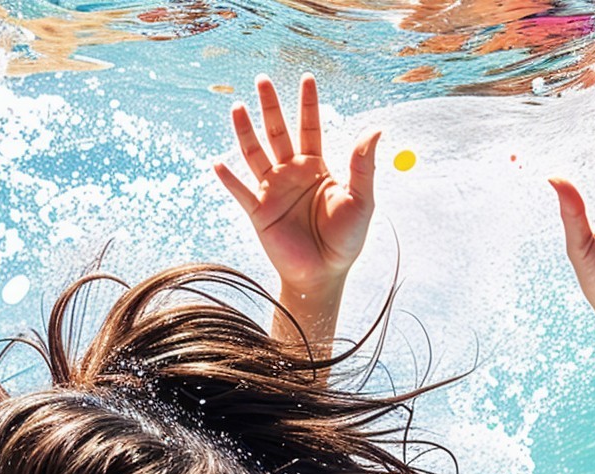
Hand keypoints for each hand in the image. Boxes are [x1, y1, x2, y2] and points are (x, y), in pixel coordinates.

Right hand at [214, 75, 377, 298]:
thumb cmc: (346, 239)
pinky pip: (240, 192)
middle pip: (278, 132)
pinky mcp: (259, 213)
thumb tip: (375, 129)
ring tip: (237, 107)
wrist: (324, 274)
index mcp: (316, 168)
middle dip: (270, 106)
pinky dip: (229, 178)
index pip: (310, 127)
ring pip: (255, 154)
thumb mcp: (362, 199)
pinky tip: (218, 162)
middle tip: (262, 79)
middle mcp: (291, 174)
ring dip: (245, 132)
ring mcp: (273, 192)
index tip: (307, 78)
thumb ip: (364, 164)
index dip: (308, 104)